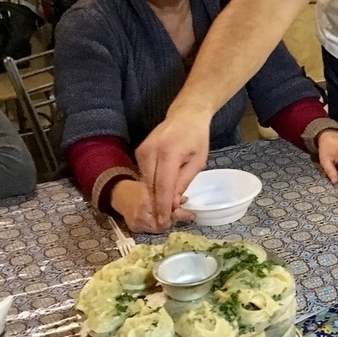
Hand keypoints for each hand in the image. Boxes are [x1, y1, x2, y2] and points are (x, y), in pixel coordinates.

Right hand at [110, 179, 194, 234]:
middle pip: (164, 223)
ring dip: (167, 222)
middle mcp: (141, 213)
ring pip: (159, 228)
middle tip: (187, 216)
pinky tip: (160, 219)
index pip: (167, 211)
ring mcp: (136, 223)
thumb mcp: (155, 185)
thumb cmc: (139, 187)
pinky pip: (151, 231)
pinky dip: (158, 225)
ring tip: (171, 216)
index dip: (180, 213)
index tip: (192, 214)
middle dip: (175, 219)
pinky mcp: (134, 228)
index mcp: (146, 199)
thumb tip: (186, 199)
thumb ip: (170, 192)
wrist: (118, 194)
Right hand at [135, 111, 211, 231]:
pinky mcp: (139, 152)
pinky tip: (161, 190)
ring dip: (154, 195)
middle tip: (165, 220)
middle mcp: (151, 152)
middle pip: (151, 186)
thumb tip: (173, 203)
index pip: (163, 186)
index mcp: (169, 153)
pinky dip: (152, 185)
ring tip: (166, 206)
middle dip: (157, 204)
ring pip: (146, 182)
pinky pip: (144, 174)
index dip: (163, 206)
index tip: (163, 221)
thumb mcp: (198, 161)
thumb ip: (184, 182)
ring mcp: (142, 151)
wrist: (185, 115)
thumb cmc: (197, 137)